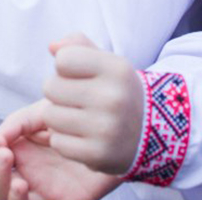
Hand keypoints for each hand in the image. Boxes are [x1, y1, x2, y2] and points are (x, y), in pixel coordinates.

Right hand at [0, 101, 121, 199]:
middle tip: (3, 155)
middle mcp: (25, 174)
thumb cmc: (79, 119)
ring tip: (17, 179)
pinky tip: (24, 187)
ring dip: (5, 190)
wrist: (116, 130)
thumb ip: (19, 122)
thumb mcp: (46, 113)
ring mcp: (41, 191)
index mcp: (19, 152)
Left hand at [40, 34, 142, 174]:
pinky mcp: (97, 156)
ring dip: (59, 117)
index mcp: (117, 69)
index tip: (81, 76)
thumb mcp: (107, 62)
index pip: (63, 59)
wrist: (151, 135)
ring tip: (80, 118)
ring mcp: (106, 129)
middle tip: (78, 100)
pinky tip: (83, 137)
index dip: (66, 67)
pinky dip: (64, 140)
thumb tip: (52, 46)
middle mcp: (113, 98)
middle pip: (50, 87)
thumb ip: (78, 45)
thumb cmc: (118, 91)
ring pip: (50, 116)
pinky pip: (57, 143)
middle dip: (59, 92)